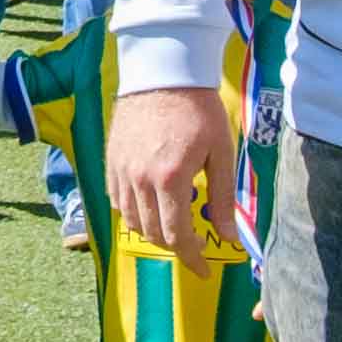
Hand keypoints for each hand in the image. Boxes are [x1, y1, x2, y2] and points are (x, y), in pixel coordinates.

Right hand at [109, 79, 246, 263]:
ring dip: (153, 231)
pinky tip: (151, 204)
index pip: (178, 236)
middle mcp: (140, 180)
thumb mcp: (220, 153)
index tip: (205, 269)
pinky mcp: (111, 161)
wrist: (163, 72)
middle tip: (195, 243)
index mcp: (171, 180)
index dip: (192, 259)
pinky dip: (133, 212)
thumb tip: (230, 237)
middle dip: (176, 246)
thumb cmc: (199, 109)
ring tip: (174, 222)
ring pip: (131, 221)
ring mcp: (121, 171)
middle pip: (153, 234)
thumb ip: (222, 198)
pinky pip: (117, 201)